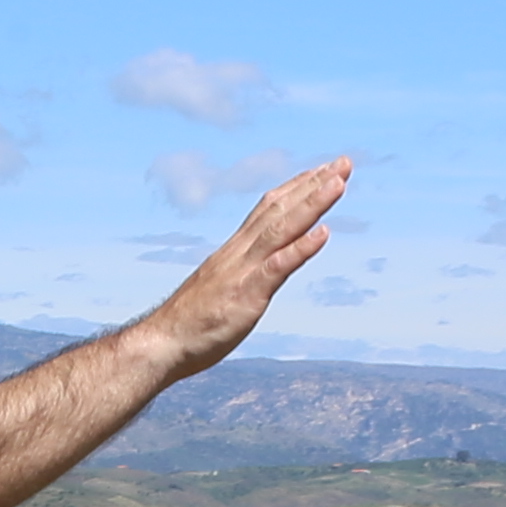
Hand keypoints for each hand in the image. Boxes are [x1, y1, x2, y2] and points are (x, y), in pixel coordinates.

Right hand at [128, 158, 348, 380]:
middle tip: (344, 162)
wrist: (161, 344)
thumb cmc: (190, 323)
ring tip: (339, 182)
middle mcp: (240, 253)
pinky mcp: (247, 294)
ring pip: (282, 229)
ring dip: (312, 203)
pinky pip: (278, 267)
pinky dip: (302, 248)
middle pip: (280, 209)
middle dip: (313, 185)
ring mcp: (243, 271)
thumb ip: (240, 274)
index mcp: (234, 251)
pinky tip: (325, 232)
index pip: (268, 209)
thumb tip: (258, 270)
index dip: (296, 188)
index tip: (320, 171)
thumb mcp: (220, 290)